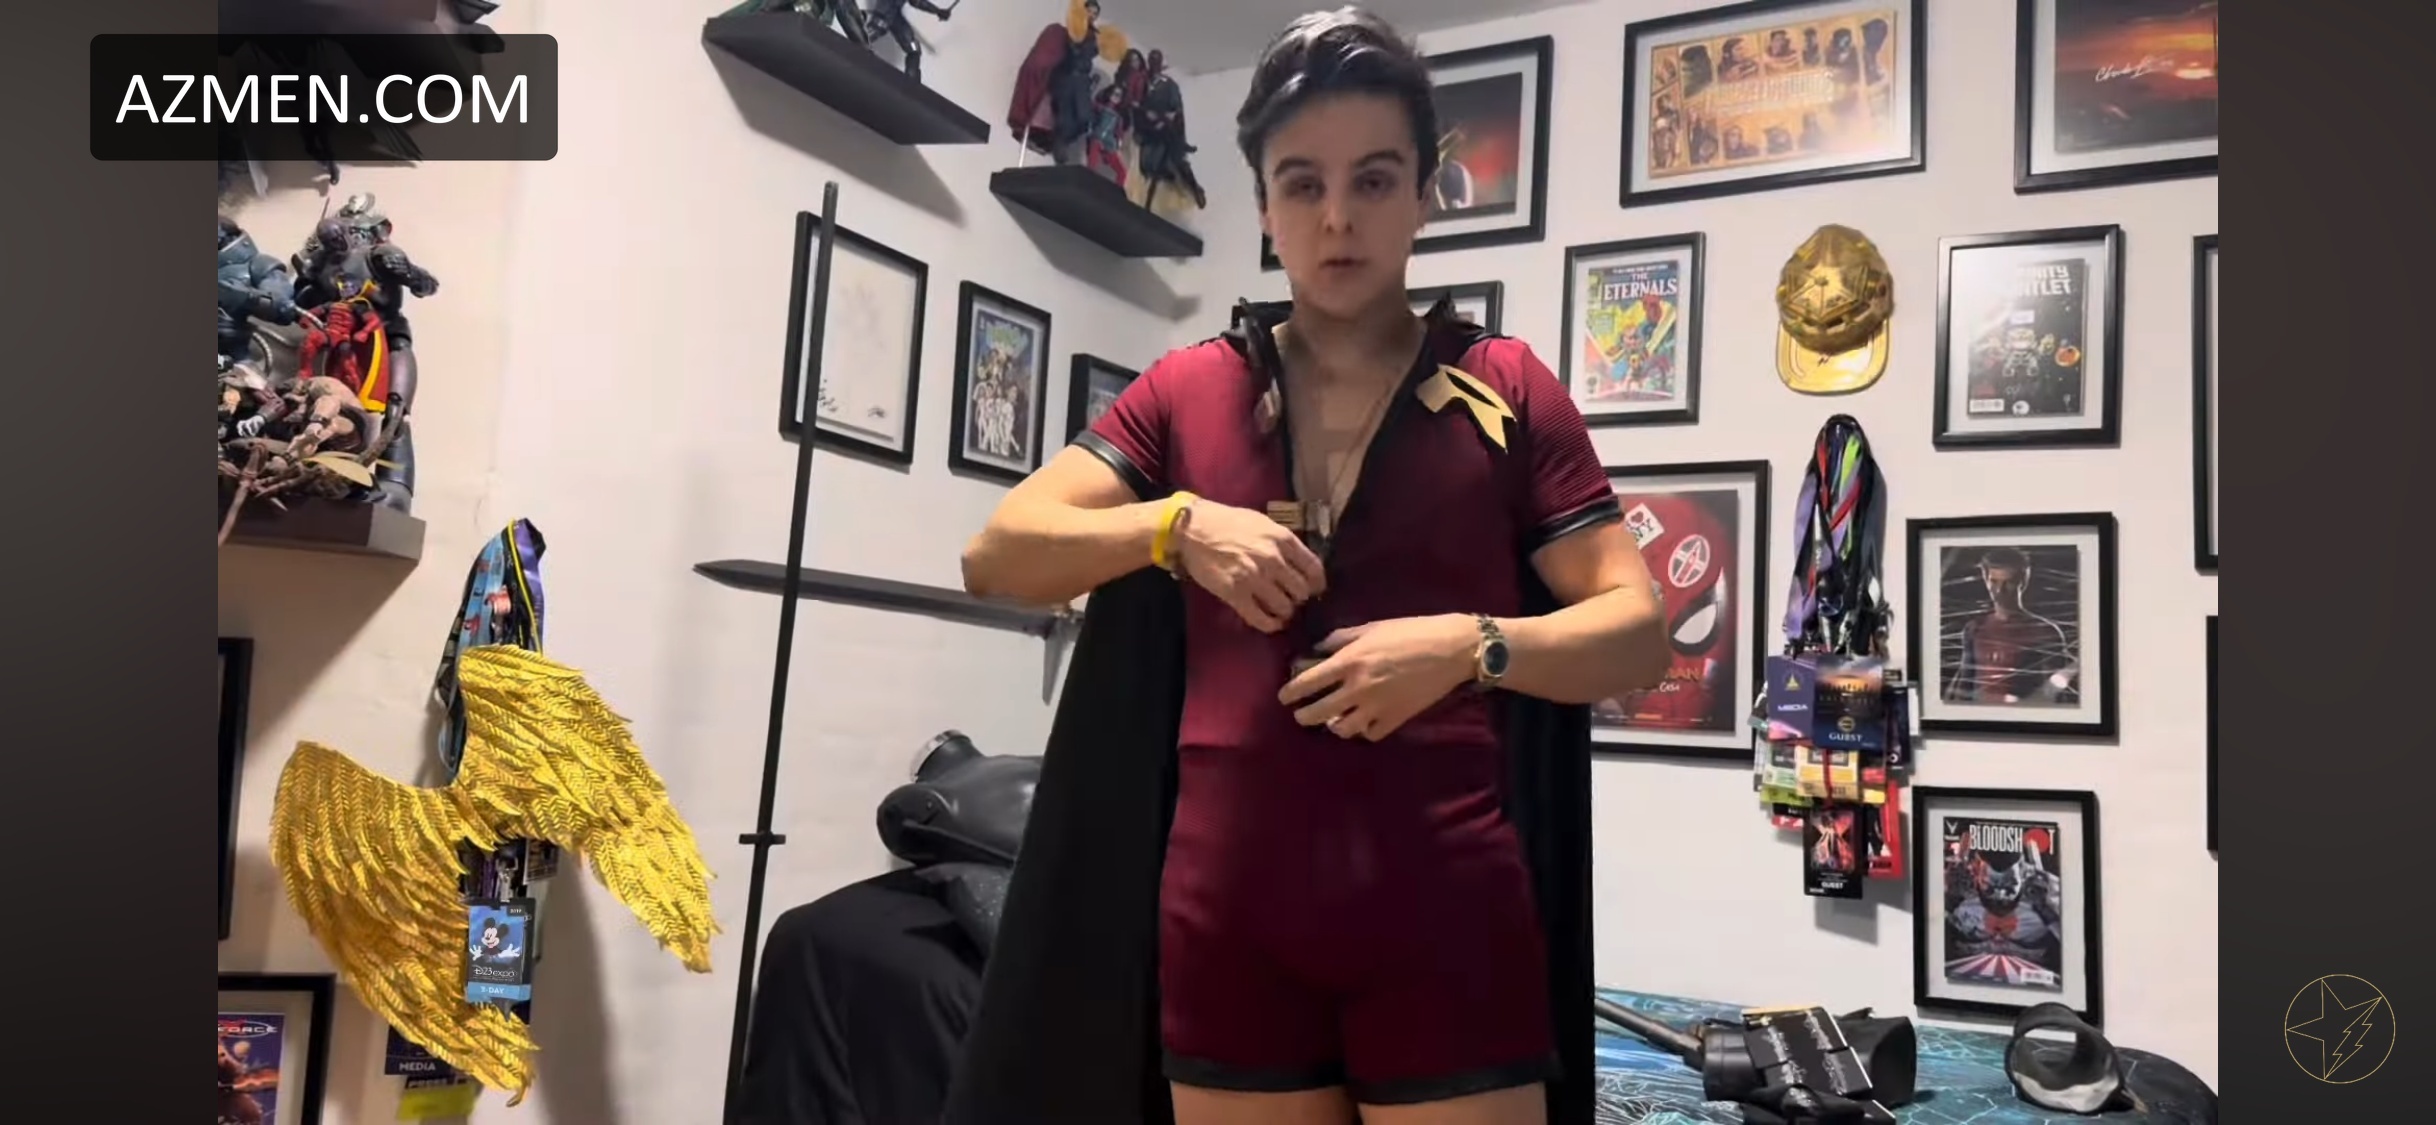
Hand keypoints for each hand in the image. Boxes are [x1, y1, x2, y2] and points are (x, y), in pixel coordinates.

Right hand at [1175, 499, 1325, 632]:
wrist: (1192, 529)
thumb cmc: (1227, 522)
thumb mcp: (1262, 523)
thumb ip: (1283, 541)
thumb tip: (1300, 561)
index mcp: (1282, 539)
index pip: (1314, 569)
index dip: (1317, 584)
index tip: (1314, 589)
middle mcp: (1272, 559)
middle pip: (1301, 591)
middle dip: (1298, 597)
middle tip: (1290, 597)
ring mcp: (1254, 578)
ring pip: (1285, 607)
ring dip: (1284, 611)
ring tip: (1278, 609)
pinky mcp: (1235, 594)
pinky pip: (1261, 619)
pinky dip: (1270, 624)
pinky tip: (1270, 622)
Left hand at [1278, 614, 1475, 740]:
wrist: (1451, 648)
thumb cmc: (1410, 631)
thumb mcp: (1371, 627)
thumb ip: (1340, 639)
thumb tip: (1317, 650)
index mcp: (1350, 661)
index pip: (1308, 682)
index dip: (1290, 691)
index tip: (1284, 696)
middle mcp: (1358, 687)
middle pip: (1318, 712)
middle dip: (1304, 715)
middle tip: (1302, 714)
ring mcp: (1377, 707)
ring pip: (1342, 729)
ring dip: (1333, 725)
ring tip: (1333, 720)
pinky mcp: (1397, 718)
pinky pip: (1371, 733)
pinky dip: (1363, 730)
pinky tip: (1362, 722)